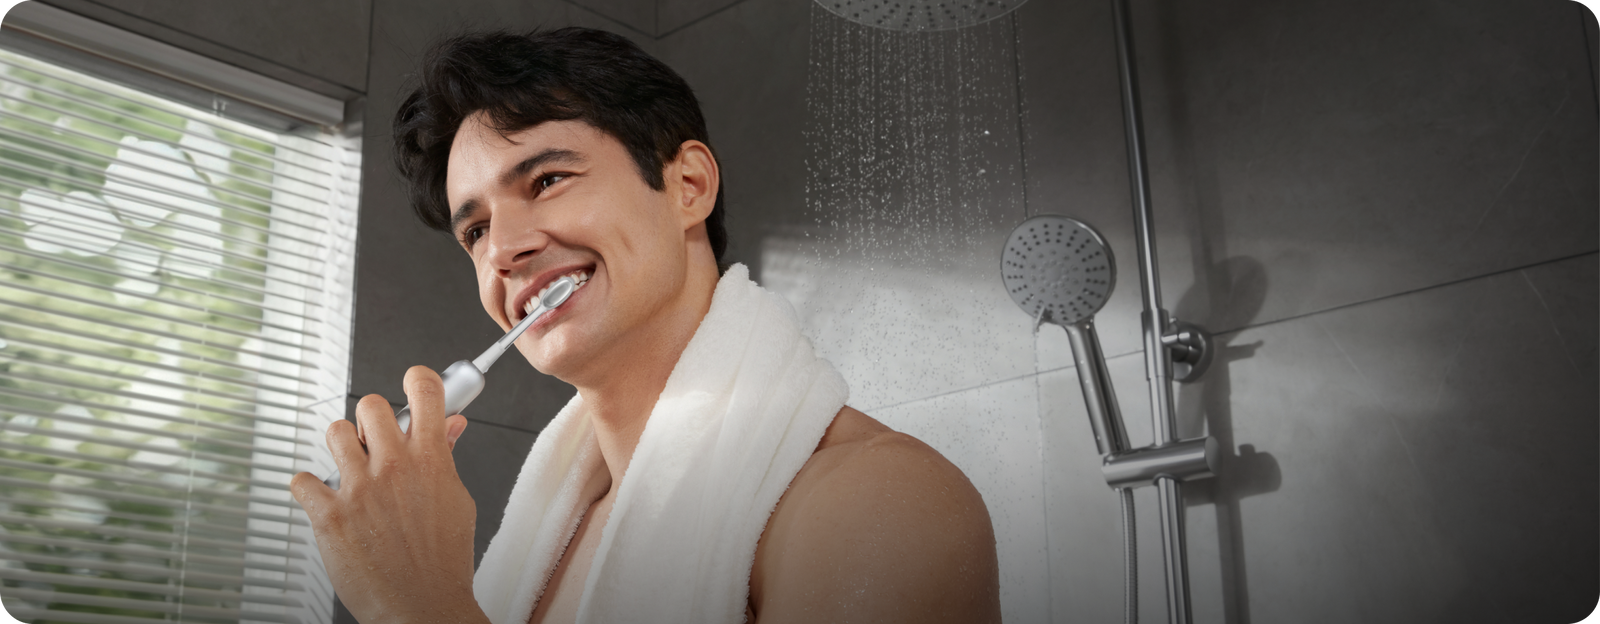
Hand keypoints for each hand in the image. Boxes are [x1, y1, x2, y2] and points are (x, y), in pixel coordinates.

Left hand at [290, 366, 487, 623]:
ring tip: (350, 471)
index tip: (414, 385)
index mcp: (431, 460)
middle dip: (373, 420)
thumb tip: (450, 425)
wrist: (421, 607)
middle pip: (372, 404)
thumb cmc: (441, 561)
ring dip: (341, 448)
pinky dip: (308, 489)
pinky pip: (301, 480)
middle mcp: (394, 467)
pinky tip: (323, 501)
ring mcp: (361, 489)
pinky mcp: (330, 515)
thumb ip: (447, 458)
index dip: (418, 380)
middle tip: (377, 442)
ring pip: (336, 432)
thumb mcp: (457, 501)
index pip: (426, 390)